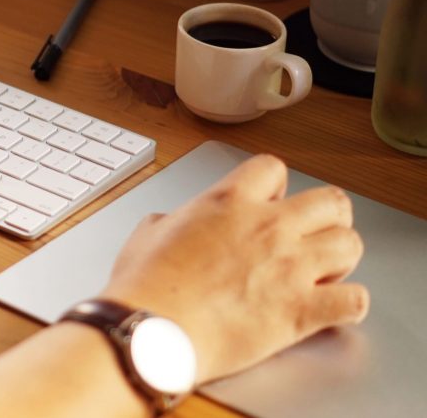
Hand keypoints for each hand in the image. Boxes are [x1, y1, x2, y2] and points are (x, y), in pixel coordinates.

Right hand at [101, 154, 367, 384]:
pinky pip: (354, 300)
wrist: (150, 331)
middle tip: (313, 233)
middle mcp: (267, 227)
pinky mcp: (301, 311)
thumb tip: (174, 226)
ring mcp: (290, 268)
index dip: (275, 186)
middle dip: (327, 217)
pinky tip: (330, 307)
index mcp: (227, 201)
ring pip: (350, 244)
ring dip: (340, 257)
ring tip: (322, 271)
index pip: (273, 168)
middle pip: (331, 201)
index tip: (272, 201)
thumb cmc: (145, 286)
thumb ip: (174, 221)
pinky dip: (348, 304)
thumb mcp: (148, 234)